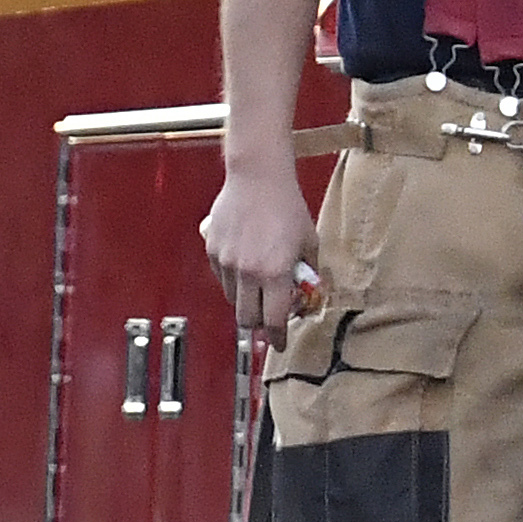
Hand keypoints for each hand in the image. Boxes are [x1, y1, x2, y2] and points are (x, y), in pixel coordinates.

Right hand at [202, 161, 319, 336]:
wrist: (258, 177)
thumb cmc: (286, 205)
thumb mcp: (310, 241)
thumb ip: (308, 271)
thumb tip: (308, 291)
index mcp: (274, 273)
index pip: (273, 320)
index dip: (277, 338)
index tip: (280, 344)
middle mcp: (247, 272)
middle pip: (246, 318)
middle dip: (258, 324)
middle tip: (268, 319)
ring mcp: (226, 261)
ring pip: (231, 298)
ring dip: (245, 300)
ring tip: (259, 283)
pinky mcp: (212, 250)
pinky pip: (221, 277)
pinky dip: (232, 279)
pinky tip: (245, 263)